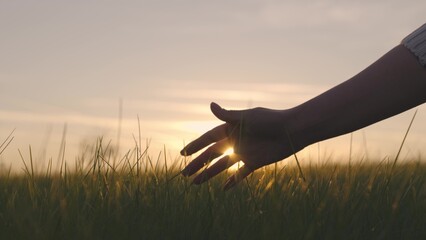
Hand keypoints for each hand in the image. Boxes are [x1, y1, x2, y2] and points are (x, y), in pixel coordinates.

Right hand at [180, 102, 302, 189]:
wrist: (292, 131)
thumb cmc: (269, 120)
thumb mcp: (246, 117)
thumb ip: (228, 115)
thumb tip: (210, 105)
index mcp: (231, 128)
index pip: (208, 138)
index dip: (196, 145)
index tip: (183, 154)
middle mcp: (235, 140)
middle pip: (212, 154)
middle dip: (198, 164)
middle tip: (184, 174)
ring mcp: (244, 152)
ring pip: (222, 166)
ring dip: (209, 174)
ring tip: (195, 184)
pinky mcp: (254, 162)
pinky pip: (241, 174)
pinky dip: (233, 181)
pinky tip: (224, 189)